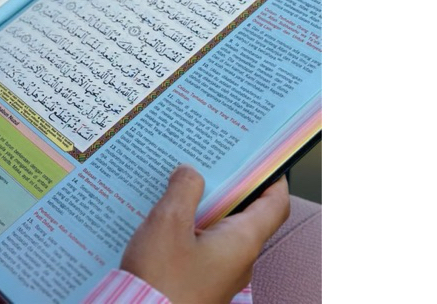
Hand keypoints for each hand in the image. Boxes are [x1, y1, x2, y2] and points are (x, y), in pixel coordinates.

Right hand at [120, 165, 289, 303]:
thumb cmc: (161, 279)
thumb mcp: (169, 222)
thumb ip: (184, 189)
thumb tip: (190, 173)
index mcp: (242, 242)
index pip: (275, 204)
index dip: (271, 177)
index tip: (260, 156)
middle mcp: (238, 259)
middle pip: (246, 212)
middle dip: (228, 184)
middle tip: (209, 159)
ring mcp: (220, 272)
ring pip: (221, 227)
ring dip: (205, 203)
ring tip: (181, 181)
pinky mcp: (200, 279)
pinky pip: (203, 243)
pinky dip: (191, 223)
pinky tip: (166, 213)